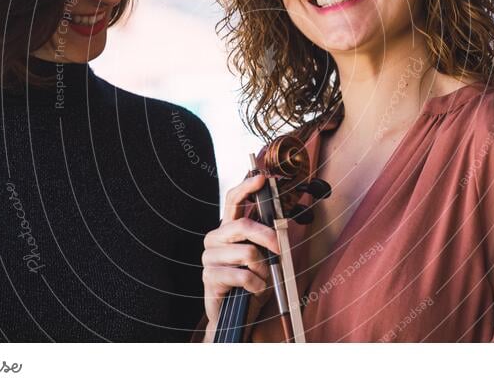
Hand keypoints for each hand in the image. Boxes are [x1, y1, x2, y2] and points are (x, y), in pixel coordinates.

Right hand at [201, 174, 279, 341]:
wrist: (236, 316)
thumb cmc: (251, 282)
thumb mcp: (264, 257)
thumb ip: (269, 237)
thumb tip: (284, 221)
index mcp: (228, 229)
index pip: (233, 201)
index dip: (247, 187)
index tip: (262, 178)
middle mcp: (215, 238)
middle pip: (243, 226)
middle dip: (268, 237)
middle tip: (281, 250)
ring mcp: (209, 257)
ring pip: (247, 252)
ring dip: (263, 269)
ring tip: (261, 278)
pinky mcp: (209, 277)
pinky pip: (242, 275)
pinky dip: (256, 285)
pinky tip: (254, 290)